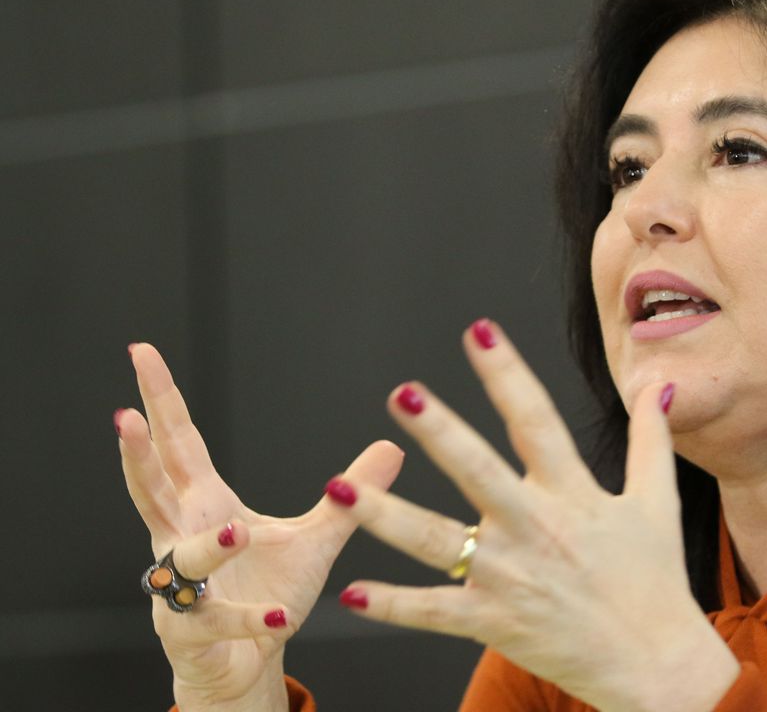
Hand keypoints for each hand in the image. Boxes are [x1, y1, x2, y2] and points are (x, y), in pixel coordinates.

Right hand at [118, 343, 403, 710]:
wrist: (247, 660)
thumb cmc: (268, 588)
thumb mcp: (316, 534)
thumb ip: (349, 493)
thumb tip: (393, 447)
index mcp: (205, 503)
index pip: (180, 443)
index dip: (162, 399)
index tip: (142, 353)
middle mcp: (183, 536)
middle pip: (153, 487)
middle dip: (138, 451)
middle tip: (125, 415)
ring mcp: (181, 586)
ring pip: (180, 559)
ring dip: (203, 547)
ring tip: (233, 532)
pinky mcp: (194, 631)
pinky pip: (219, 620)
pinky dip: (248, 617)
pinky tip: (276, 616)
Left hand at [328, 320, 737, 711]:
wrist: (657, 664)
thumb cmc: (656, 581)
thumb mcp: (657, 503)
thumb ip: (651, 439)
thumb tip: (656, 386)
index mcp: (574, 493)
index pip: (536, 420)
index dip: (506, 373)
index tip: (479, 331)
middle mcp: (537, 528)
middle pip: (479, 471)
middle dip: (440, 433)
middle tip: (403, 395)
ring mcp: (511, 577)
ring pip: (438, 542)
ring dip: (386, 516)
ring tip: (339, 490)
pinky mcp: (495, 621)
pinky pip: (436, 612)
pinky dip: (394, 605)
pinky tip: (353, 592)